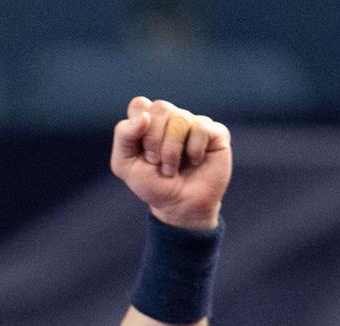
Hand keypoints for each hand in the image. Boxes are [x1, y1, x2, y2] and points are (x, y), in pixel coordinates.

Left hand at [111, 97, 230, 229]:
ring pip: (180, 118)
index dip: (138, 127)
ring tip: (172, 168)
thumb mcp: (125, 164)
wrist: (180, 207)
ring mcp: (194, 123)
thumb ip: (123, 135)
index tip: (142, 152)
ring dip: (172, 150)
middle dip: (155, 140)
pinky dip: (194, 150)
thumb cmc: (153, 185)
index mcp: (149, 120)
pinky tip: (195, 161)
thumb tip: (145, 116)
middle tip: (156, 162)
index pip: (140, 105)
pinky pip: (201, 128)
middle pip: (161, 107)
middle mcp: (172, 117)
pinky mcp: (215, 132)